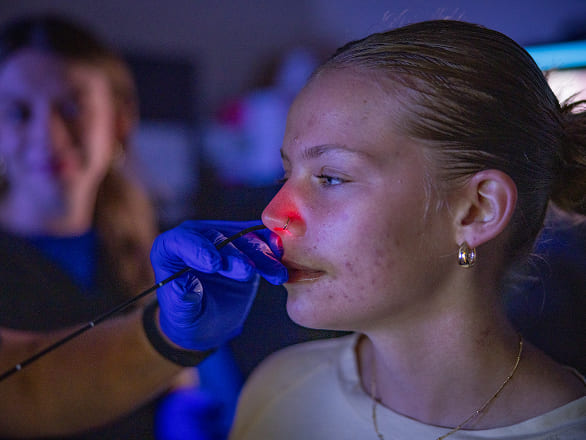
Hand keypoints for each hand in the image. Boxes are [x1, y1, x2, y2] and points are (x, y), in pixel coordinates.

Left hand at [150, 220, 287, 349]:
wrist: (208, 321)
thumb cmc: (188, 318)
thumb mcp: (182, 315)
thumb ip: (183, 300)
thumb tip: (186, 286)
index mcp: (169, 250)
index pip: (179, 241)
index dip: (197, 249)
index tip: (214, 265)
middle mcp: (195, 238)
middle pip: (216, 238)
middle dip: (234, 255)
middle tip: (248, 272)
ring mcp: (221, 238)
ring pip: (243, 238)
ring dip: (261, 254)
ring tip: (276, 274)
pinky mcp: (243, 244)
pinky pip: (259, 239)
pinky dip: (272, 246)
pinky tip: (281, 256)